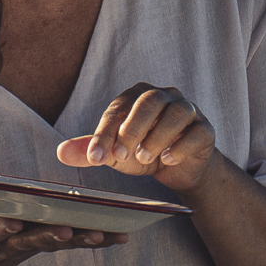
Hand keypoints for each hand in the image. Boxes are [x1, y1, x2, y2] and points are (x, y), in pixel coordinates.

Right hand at [0, 194, 124, 265]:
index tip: (7, 225)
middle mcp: (9, 242)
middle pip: (32, 239)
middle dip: (49, 236)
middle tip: (68, 233)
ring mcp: (31, 244)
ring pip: (60, 241)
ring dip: (84, 238)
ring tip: (110, 232)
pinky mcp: (47, 241)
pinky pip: (76, 240)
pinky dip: (98, 238)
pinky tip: (124, 235)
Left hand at [58, 82, 219, 192]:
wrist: (179, 169)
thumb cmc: (143, 153)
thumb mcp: (114, 153)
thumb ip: (90, 150)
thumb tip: (60, 152)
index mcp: (137, 97)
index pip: (118, 108)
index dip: (104, 133)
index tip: (94, 157)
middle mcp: (165, 97)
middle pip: (150, 101)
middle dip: (133, 128)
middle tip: (122, 155)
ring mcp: (189, 110)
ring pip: (178, 111)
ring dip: (158, 135)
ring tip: (144, 157)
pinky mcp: (205, 130)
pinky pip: (198, 131)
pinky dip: (182, 146)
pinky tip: (168, 159)